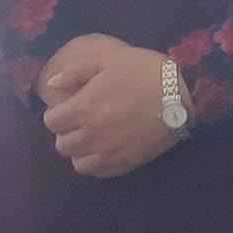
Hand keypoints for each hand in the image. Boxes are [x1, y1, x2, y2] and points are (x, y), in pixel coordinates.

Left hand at [37, 33, 182, 179]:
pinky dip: (98, 163)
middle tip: (80, 122)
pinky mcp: (127, 162)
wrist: (181, 93)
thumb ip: (75, 72)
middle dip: (66, 133)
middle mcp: (91, 134)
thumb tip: (53, 85)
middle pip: (62, 145)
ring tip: (92, 138)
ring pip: (78, 164)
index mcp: (83, 108)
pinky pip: (100, 172)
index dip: (57, 114)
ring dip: (80, 152)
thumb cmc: (143, 71)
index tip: (68, 108)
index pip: (51, 122)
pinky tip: (107, 149)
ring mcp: (109, 152)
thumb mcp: (107, 60)